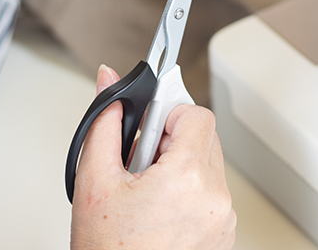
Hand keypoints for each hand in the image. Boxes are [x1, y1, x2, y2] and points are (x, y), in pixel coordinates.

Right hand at [70, 66, 236, 249]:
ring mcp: (223, 220)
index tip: (149, 125)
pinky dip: (189, 193)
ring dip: (180, 167)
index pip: (196, 114)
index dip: (168, 113)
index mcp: (187, 178)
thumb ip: (105, 122)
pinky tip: (159, 210)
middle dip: (171, 140)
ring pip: (208, 166)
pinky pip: (211, 195)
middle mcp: (214, 198)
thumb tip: (109, 81)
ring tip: (146, 192)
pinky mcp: (223, 236)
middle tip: (140, 161)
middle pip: (204, 138)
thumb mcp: (94, 180)